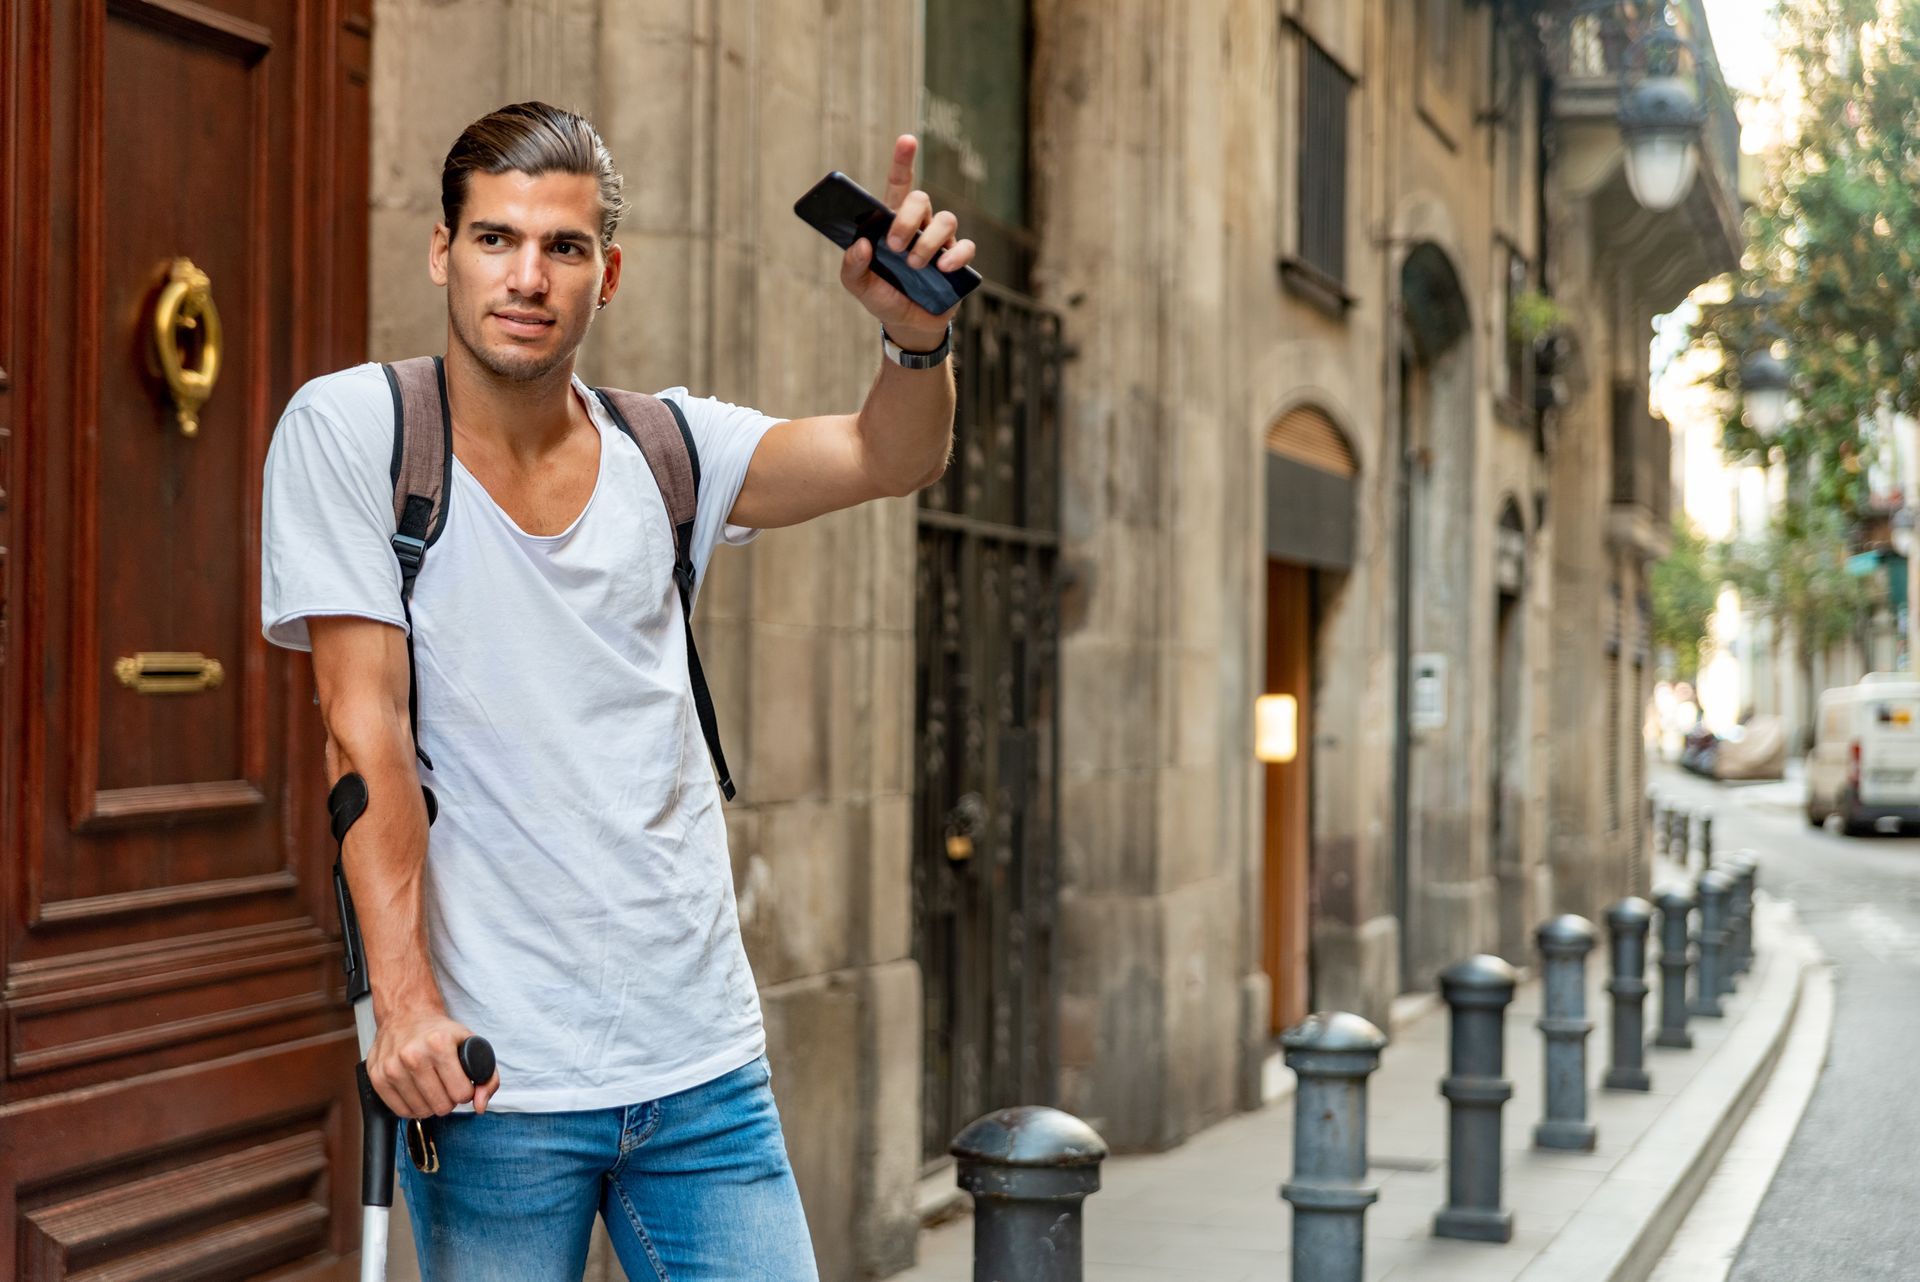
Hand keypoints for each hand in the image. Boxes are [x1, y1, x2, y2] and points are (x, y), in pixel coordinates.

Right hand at [367, 1007, 499, 1116]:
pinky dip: (413, 1107)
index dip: (465, 1092)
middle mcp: (412, 1055)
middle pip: (441, 1106)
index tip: (462, 1082)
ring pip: (421, 1112)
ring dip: (430, 1104)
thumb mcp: (472, 1043)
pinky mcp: (377, 1077)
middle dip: (448, 1100)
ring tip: (432, 1086)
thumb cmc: (440, 1032)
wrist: (406, 1015)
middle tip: (446, 1085)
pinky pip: (400, 1111)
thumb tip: (480, 1105)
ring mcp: (392, 1067)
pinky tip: (418, 1092)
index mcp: (438, 1044)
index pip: (461, 1094)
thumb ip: (488, 1077)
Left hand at [839, 135, 975, 349]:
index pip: (899, 182)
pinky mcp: (958, 261)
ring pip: (945, 219)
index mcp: (893, 221)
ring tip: (915, 266)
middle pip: (921, 199)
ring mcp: (940, 241)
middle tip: (894, 247)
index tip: (906, 140)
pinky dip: (956, 255)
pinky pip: (965, 246)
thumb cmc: (883, 296)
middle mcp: (919, 224)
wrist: (907, 325)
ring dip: (927, 242)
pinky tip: (943, 269)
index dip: (903, 159)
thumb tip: (862, 244)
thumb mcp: (858, 285)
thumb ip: (852, 266)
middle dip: (907, 219)